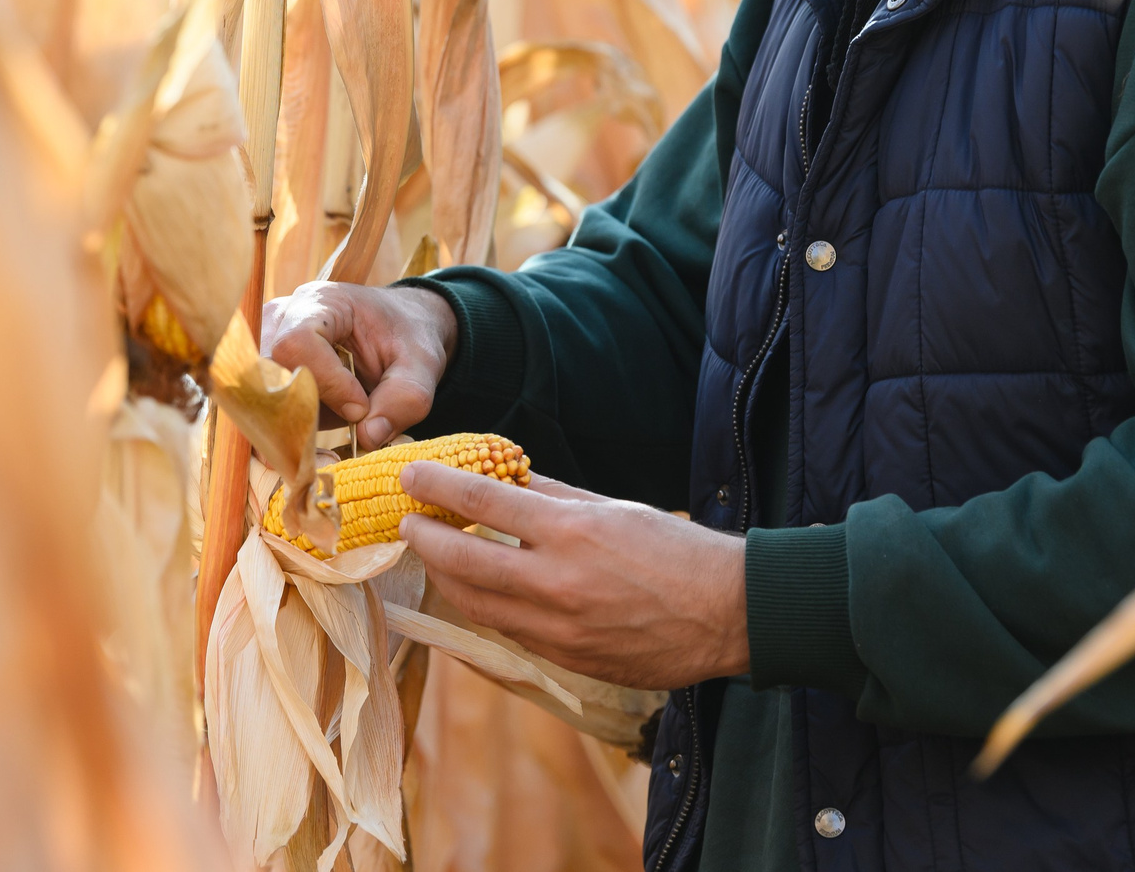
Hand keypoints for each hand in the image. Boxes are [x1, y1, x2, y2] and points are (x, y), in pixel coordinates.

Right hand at [262, 281, 457, 450]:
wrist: (396, 331)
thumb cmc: (406, 339)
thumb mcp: (423, 364)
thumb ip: (405, 398)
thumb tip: (368, 437)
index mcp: (321, 302)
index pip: (297, 343)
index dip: (326, 383)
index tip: (360, 408)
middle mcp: (280, 319)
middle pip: (265, 375)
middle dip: (300, 419)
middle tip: (335, 450)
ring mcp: (263, 346)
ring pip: (253, 400)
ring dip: (286, 434)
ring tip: (322, 457)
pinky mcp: (260, 377)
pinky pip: (255, 415)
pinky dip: (278, 442)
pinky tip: (307, 456)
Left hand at [397, 463, 748, 690]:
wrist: (727, 613)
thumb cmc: (674, 550)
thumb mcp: (612, 507)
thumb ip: (552, 496)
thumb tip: (503, 479)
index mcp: (570, 531)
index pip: (481, 502)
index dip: (435, 486)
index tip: (409, 475)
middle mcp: (557, 582)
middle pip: (462, 562)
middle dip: (424, 539)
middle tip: (407, 521)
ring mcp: (560, 628)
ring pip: (476, 605)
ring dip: (446, 578)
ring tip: (435, 555)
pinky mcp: (569, 659)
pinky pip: (509, 631)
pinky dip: (485, 607)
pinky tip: (477, 591)